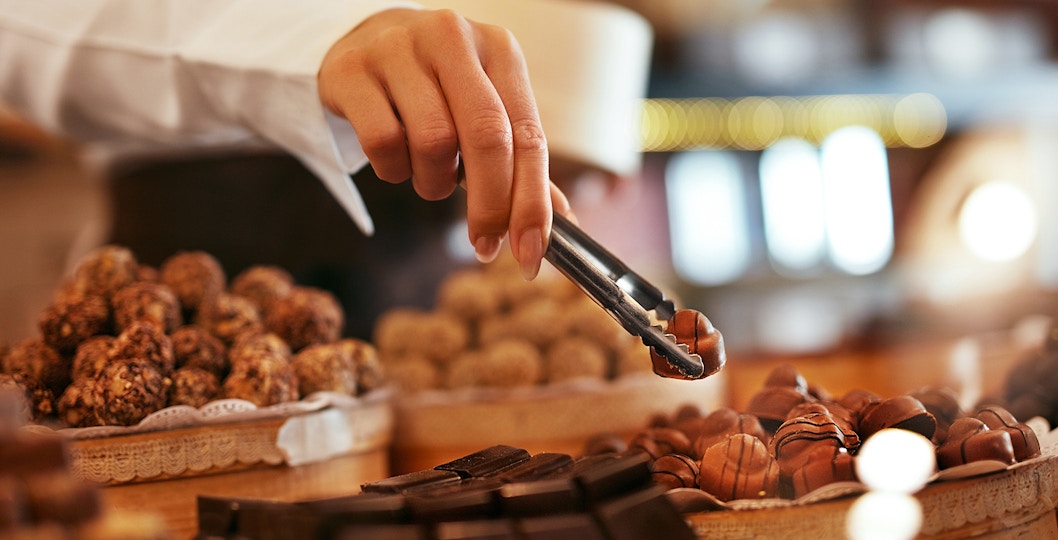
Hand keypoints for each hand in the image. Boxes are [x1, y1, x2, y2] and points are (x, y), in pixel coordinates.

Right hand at [319, 8, 570, 279]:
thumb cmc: (436, 86)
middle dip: (491, 205)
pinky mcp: (352, 70)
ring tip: (428, 174)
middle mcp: (452, 39)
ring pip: (433, 142)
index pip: (528, 134)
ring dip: (434, 183)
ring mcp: (398, 49)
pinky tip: (396, 159)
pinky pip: (383, 143)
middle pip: (487, 137)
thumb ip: (520, 163)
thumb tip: (562, 224)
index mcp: (499, 50)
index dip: (532, 201)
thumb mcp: (485, 110)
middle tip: (485, 244)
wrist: (365, 41)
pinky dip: (393, 170)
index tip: (530, 250)